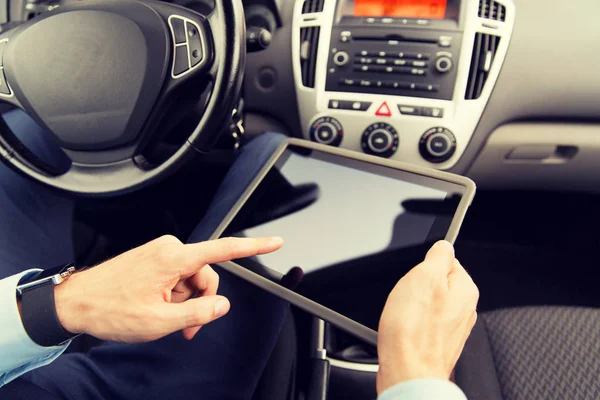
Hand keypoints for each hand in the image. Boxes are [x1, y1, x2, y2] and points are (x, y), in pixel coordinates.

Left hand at [54, 235, 283, 342]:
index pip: (223, 250)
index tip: (274, 241)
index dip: (253, 247)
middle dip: (200, 302)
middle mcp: (169, 249)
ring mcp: (160, 253)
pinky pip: (177, 277)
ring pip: (192, 279)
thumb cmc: (110, 309)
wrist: (75, 303)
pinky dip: (174, 296)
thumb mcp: (160, 321)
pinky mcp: (153, 259)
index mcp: (173, 258)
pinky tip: (158, 308)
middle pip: (206, 275)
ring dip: (185, 302)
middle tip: (186, 326)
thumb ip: (198, 313)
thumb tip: (221, 306)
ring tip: (165, 320)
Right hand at [376, 241, 478, 393]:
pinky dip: (411, 323)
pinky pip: (422, 323)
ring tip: (404, 315)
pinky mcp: (437, 343)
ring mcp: (452, 328)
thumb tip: (444, 246)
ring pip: (426, 304)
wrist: (407, 371)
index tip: (415, 276)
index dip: (425, 266)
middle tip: (407, 296)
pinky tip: (404, 329)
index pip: (446, 261)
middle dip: (417, 287)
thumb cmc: (413, 329)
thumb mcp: (424, 276)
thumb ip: (438, 256)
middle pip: (436, 283)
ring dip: (412, 306)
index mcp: (465, 288)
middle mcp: (464, 309)